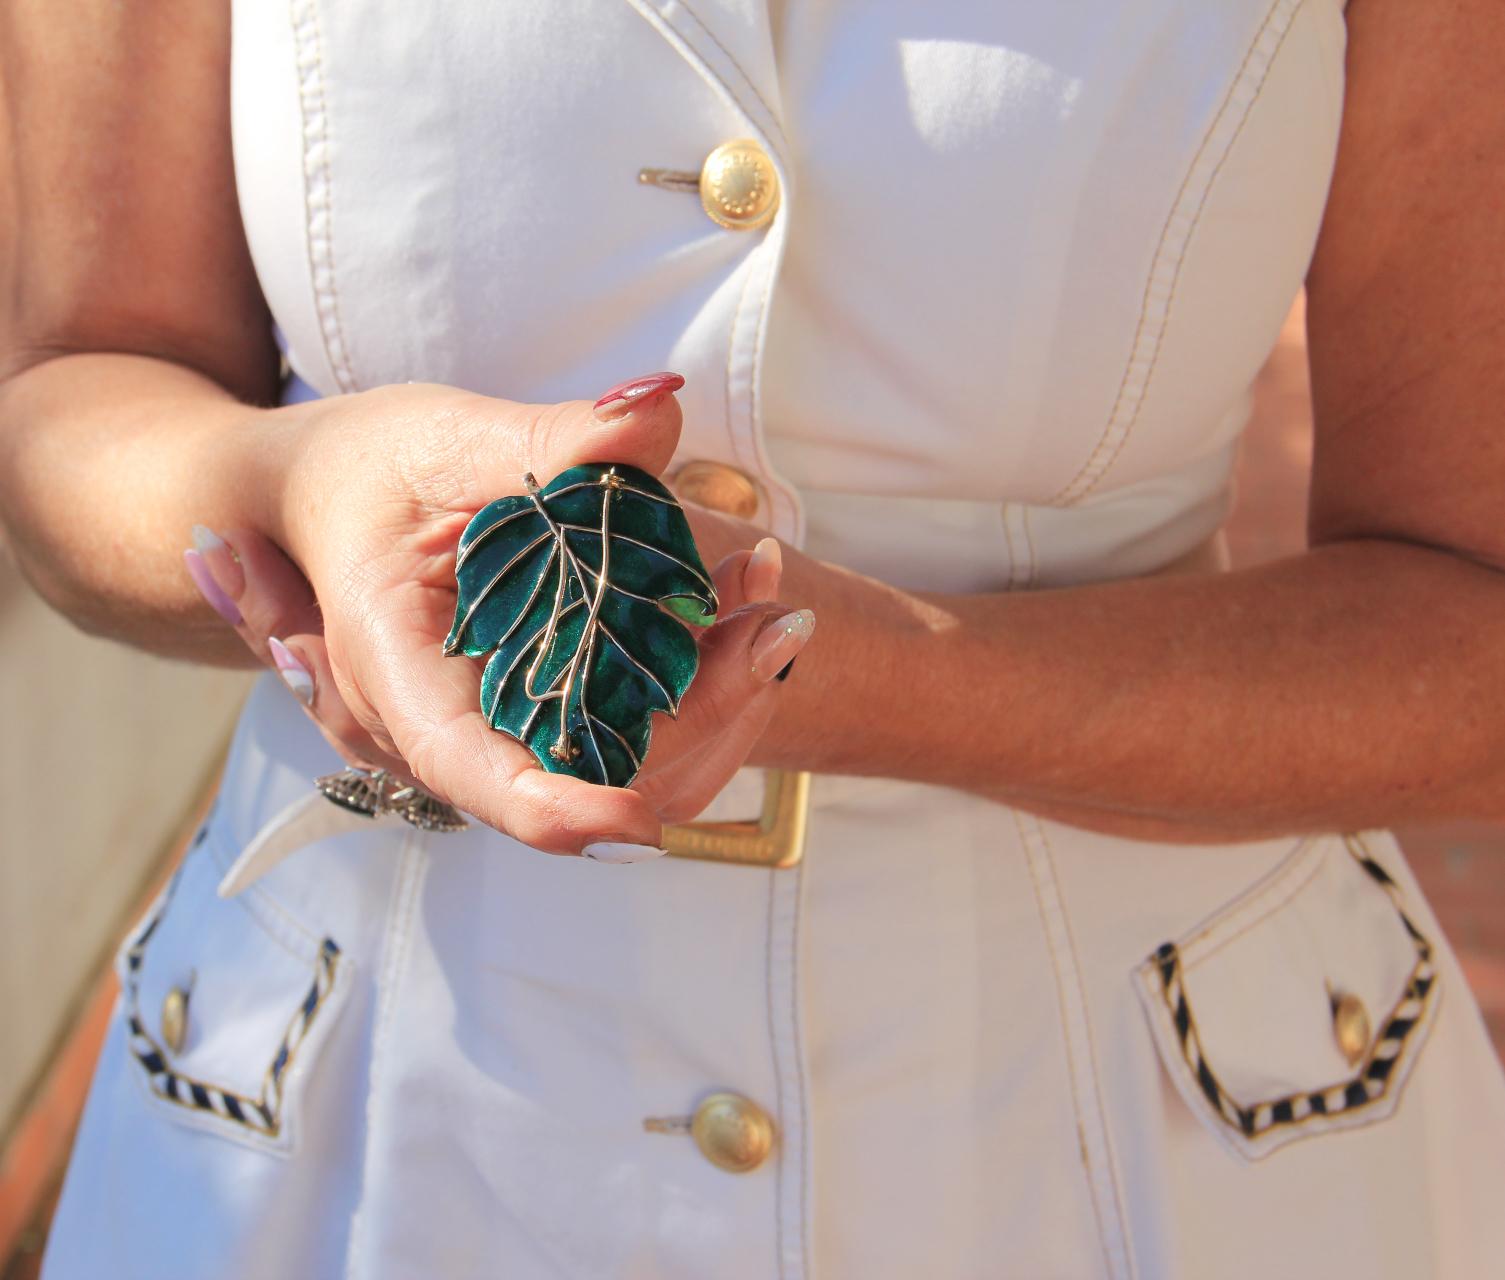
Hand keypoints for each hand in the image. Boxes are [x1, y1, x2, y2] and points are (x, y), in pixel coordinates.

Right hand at [183, 376, 814, 857]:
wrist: (333, 497)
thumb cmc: (368, 468)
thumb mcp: (448, 438)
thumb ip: (553, 436)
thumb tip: (659, 406)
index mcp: (396, 670)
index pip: (467, 765)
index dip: (551, 808)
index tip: (634, 829)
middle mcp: (453, 726)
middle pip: (585, 774)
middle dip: (702, 713)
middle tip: (774, 617)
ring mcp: (508, 729)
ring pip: (634, 769)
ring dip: (722, 694)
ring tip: (770, 592)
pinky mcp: (554, 712)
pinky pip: (642, 732)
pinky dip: (705, 677)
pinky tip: (742, 598)